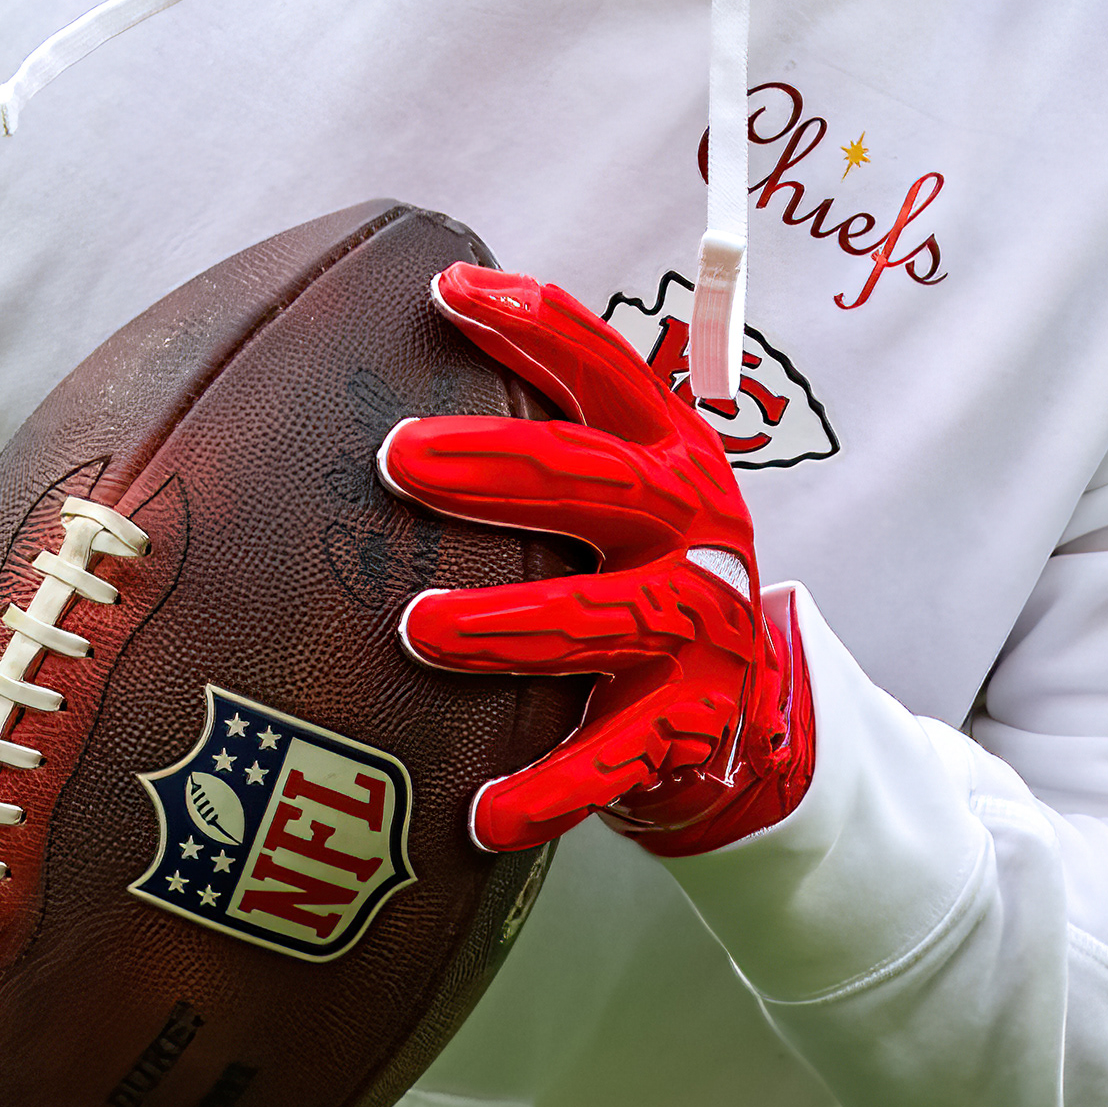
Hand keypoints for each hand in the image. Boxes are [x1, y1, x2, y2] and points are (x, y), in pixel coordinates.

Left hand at [382, 264, 815, 856]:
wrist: (734, 711)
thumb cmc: (626, 574)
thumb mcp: (608, 493)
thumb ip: (532, 442)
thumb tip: (374, 343)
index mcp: (665, 451)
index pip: (602, 366)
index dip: (533, 322)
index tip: (447, 289)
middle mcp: (690, 528)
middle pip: (594, 481)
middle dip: (495, 465)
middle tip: (400, 459)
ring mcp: (697, 628)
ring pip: (599, 619)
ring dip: (506, 626)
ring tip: (419, 631)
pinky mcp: (688, 723)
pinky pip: (610, 762)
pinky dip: (547, 792)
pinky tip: (478, 817)